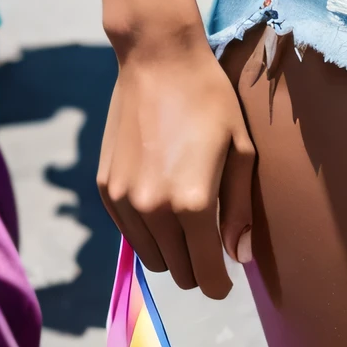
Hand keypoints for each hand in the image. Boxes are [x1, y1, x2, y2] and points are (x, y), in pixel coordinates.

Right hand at [99, 35, 254, 298]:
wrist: (157, 61)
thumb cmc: (210, 99)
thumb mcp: (240, 148)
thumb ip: (240, 208)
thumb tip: (240, 256)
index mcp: (193, 203)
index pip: (205, 272)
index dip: (219, 285)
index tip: (226, 284)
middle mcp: (153, 210)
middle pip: (176, 271)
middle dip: (197, 267)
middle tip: (212, 246)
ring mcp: (124, 202)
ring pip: (150, 257)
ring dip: (172, 251)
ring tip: (189, 221)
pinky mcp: (105, 190)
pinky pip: (129, 232)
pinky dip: (148, 231)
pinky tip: (163, 202)